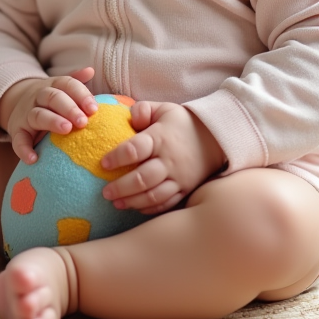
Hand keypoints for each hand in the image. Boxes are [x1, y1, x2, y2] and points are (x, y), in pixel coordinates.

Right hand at [0, 67, 97, 163]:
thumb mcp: (61, 88)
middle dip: (69, 108)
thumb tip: (90, 70)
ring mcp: (26, 113)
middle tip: (83, 121)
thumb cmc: (50, 100)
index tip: (94, 109)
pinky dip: (23, 149)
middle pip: (53, 97)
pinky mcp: (17, 130)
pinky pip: (18, 139)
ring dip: (52, 121)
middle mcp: (39, 97)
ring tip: (66, 130)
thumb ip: (76, 82)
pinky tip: (33, 158)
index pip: (67, 84)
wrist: (18, 103)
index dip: (81, 95)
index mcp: (54, 86)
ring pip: (38, 115)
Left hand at [99, 102, 226, 214]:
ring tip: (116, 203)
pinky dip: (150, 209)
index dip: (117, 157)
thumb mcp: (164, 109)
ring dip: (132, 201)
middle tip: (105, 192)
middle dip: (121, 187)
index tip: (103, 163)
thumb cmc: (182, 123)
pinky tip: (136, 207)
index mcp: (161, 137)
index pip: (135, 149)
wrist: (216, 138)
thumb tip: (131, 119)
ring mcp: (179, 178)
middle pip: (143, 178)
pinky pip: (166, 204)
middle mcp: (169, 160)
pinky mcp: (185, 190)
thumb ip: (143, 110)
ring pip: (153, 195)